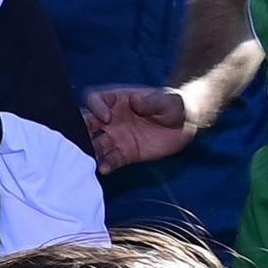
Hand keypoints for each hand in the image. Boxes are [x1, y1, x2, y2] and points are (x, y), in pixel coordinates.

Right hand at [85, 83, 200, 170]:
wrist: (185, 125)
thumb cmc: (175, 105)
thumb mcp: (168, 101)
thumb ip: (153, 101)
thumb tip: (136, 100)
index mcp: (118, 99)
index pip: (96, 99)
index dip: (96, 107)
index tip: (106, 117)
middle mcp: (111, 118)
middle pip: (87, 122)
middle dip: (82, 130)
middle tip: (83, 139)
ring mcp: (116, 137)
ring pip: (96, 143)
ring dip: (90, 151)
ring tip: (89, 159)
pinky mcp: (125, 154)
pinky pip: (110, 159)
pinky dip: (105, 164)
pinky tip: (104, 169)